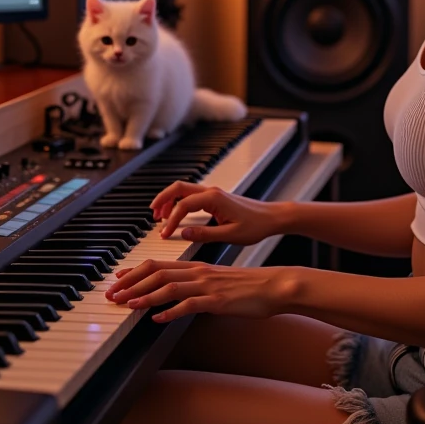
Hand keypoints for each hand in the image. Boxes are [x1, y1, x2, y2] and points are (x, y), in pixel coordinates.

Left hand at [105, 259, 296, 322]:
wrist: (274, 286)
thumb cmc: (247, 287)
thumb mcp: (217, 284)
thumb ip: (196, 287)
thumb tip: (177, 297)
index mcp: (196, 266)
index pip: (158, 264)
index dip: (134, 271)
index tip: (117, 279)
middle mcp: (198, 272)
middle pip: (156, 272)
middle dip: (131, 283)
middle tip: (112, 295)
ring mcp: (207, 286)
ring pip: (168, 286)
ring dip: (144, 296)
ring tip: (127, 305)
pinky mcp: (217, 301)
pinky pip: (189, 305)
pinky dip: (171, 311)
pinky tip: (157, 318)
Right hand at [150, 182, 281, 244]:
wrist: (272, 217)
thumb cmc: (256, 226)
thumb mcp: (231, 235)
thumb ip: (206, 234)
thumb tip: (183, 234)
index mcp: (214, 199)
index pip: (183, 206)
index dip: (171, 220)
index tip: (165, 235)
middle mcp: (212, 191)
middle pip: (178, 188)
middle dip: (162, 199)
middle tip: (152, 214)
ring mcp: (213, 193)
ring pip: (184, 190)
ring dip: (169, 199)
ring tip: (159, 215)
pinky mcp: (215, 197)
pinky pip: (191, 195)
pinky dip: (179, 201)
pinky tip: (176, 214)